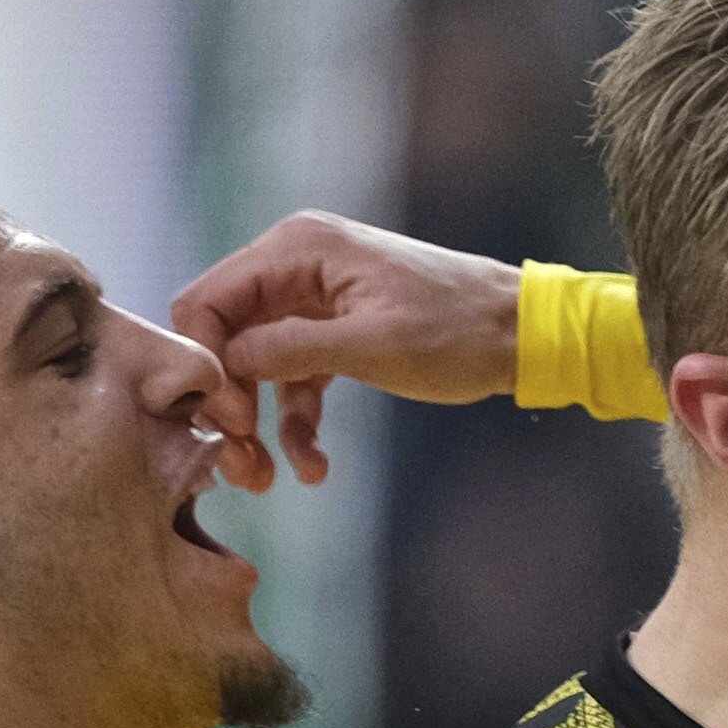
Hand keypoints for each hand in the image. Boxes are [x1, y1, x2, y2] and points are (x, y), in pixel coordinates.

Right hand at [171, 211, 521, 485]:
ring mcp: (313, 299)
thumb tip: (225, 363)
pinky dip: (297, 421)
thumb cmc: (457, 331)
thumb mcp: (372, 346)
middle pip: (225, 337)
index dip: (207, 364)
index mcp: (297, 248)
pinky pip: (295, 378)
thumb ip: (292, 350)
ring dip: (260, 424)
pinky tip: (313, 466)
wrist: (521, 335)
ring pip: (257, 366)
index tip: (231, 421)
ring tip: (269, 480)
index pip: (207, 300)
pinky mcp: (334, 332)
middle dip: (230, 404)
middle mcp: (296, 264)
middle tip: (242, 466)